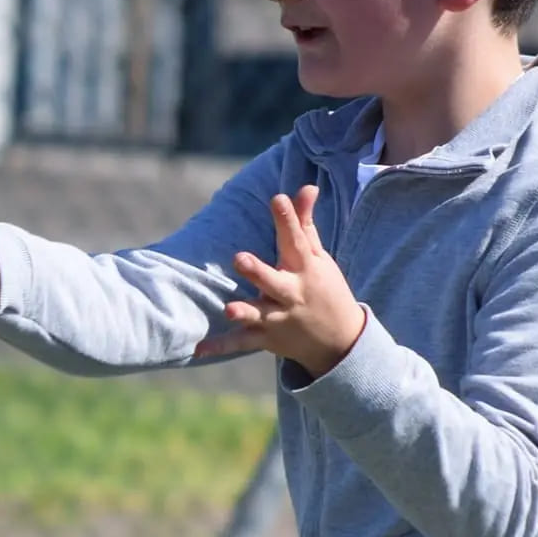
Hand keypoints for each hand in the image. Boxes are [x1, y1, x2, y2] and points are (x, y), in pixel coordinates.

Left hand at [192, 186, 366, 375]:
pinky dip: (220, 346)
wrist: (340, 341)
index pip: (296, 240)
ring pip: (257, 314)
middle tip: (240, 258)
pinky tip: (197, 349)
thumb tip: (306, 187)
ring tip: (228, 309)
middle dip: (258, 271)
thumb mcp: (319, 258)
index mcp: (306, 268)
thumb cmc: (325, 289)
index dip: (288, 219)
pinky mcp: (266, 338)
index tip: (277, 199)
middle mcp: (292, 293)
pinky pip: (241, 342)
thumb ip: (304, 223)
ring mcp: (279, 318)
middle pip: (273, 281)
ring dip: (244, 312)